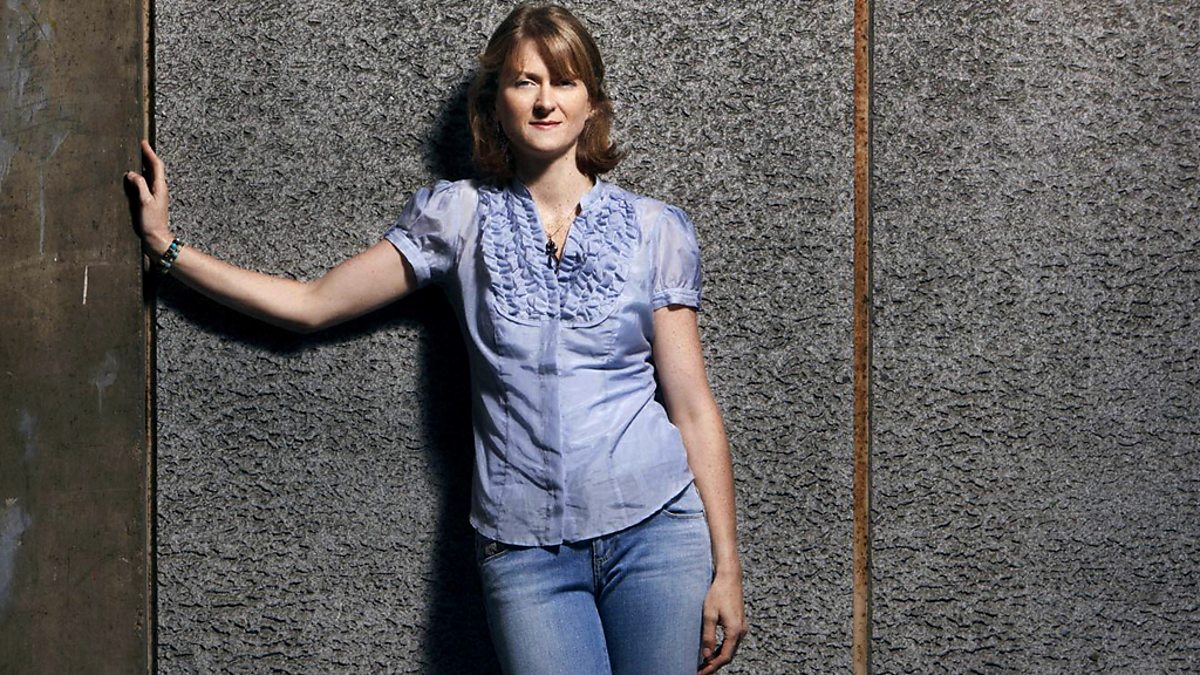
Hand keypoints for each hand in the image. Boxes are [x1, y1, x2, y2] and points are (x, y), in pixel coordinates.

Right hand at [124, 139, 172, 255]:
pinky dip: (141, 176)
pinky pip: (146, 184)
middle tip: (140, 146)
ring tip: (137, 157)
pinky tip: (134, 177)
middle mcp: (159, 189)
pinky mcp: (151, 201)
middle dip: (147, 156)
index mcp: (160, 187)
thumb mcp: (145, 202)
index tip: (143, 143)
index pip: (156, 165)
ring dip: (144, 165)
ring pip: (150, 175)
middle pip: (154, 168)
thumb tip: (132, 173)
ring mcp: (156, 195)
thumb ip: (139, 186)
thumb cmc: (152, 223)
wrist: (157, 238)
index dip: (150, 153)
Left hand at [698, 569, 747, 673]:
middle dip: (715, 665)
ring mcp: (742, 628)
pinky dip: (722, 649)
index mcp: (734, 631)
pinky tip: (713, 651)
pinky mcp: (739, 623)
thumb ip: (708, 636)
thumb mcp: (709, 614)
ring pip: (731, 650)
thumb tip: (706, 655)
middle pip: (729, 656)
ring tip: (704, 663)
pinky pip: (732, 642)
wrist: (730, 578)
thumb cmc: (718, 593)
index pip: (724, 657)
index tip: (700, 673)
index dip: (712, 667)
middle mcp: (741, 631)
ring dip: (718, 658)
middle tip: (700, 671)